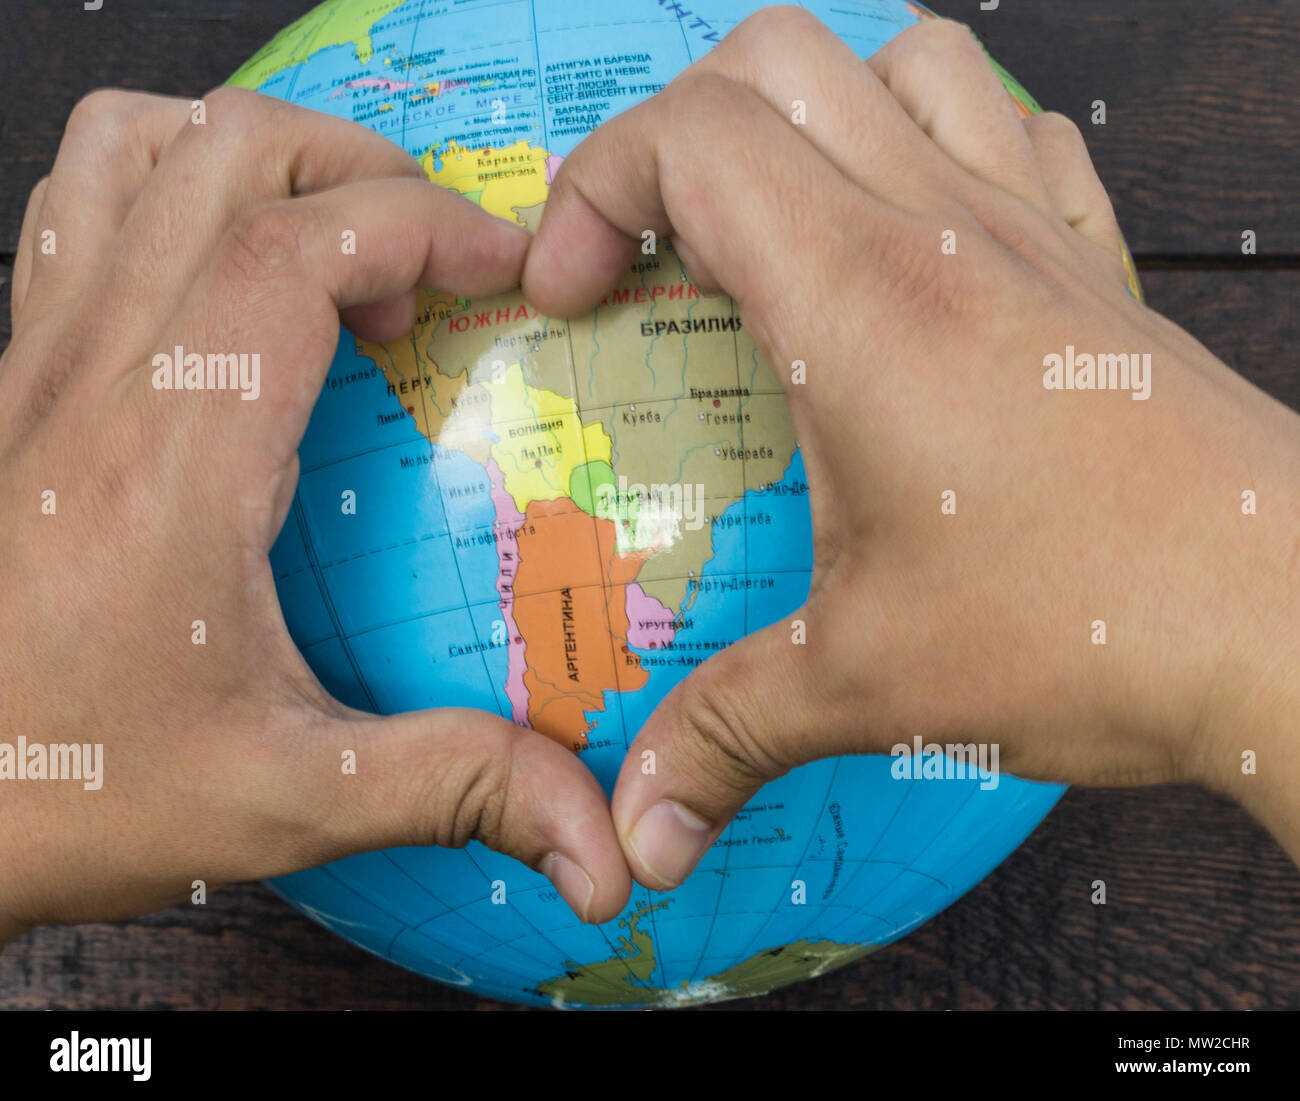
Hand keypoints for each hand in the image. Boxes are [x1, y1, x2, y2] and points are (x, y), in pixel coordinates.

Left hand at [0, 87, 631, 942]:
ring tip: (334, 240)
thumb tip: (599, 833)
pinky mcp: (14, 379)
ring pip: (130, 149)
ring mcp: (38, 361)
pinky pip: (78, 210)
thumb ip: (457, 785)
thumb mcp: (286, 797)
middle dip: (362, 169)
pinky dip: (166, 188)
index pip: (300, 248)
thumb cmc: (69, 788)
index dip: (421, 222)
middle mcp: (97, 376)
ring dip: (254, 156)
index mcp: (179, 456)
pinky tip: (226, 278)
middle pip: (225, 154)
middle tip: (433, 260)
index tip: (502, 268)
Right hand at [522, 9, 1299, 887]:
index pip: (690, 137)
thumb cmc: (1092, 628)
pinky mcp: (1094, 267)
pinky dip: (939, 139)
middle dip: (676, 134)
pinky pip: (1015, 127)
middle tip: (655, 251)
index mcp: (858, 298)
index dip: (593, 188)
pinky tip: (917, 236)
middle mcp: (944, 228)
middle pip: (775, 59)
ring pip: (903, 56)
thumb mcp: (868, 686)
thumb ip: (725, 737)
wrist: (1296, 625)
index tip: (573, 292)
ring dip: (812, 109)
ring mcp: (1032, 231)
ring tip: (773, 215)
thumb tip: (639, 835)